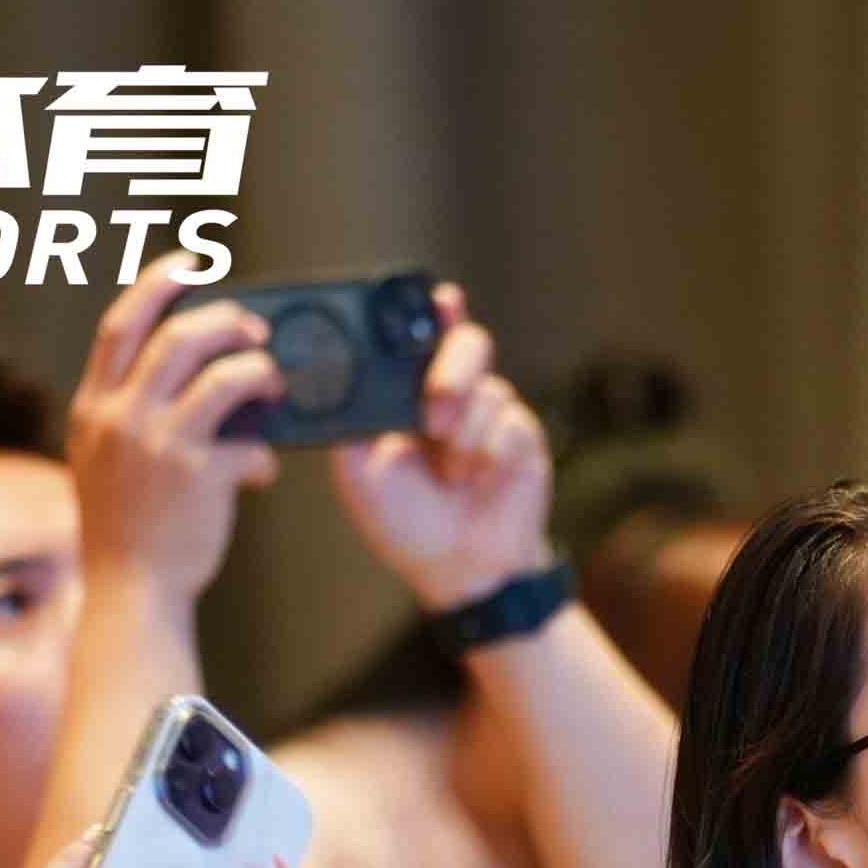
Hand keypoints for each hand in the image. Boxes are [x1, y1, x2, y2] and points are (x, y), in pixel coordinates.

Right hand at [68, 252, 286, 609]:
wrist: (130, 592)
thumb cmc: (126, 531)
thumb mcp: (103, 461)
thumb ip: (126, 415)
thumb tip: (186, 377)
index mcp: (92, 408)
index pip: (120, 325)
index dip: (157, 284)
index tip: (190, 264)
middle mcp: (118, 418)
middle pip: (177, 336)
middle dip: (225, 321)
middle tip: (255, 331)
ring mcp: (157, 445)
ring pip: (218, 374)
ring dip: (256, 369)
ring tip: (273, 381)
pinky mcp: (197, 476)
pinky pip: (248, 440)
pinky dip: (264, 450)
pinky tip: (262, 469)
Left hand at [329, 288, 554, 612]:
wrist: (457, 566)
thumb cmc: (405, 517)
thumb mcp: (357, 468)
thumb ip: (353, 417)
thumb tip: (344, 376)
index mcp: (411, 387)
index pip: (424, 333)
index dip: (433, 311)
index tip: (439, 301)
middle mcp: (455, 390)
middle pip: (468, 342)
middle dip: (451, 375)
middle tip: (432, 419)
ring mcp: (492, 410)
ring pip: (489, 389)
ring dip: (464, 439)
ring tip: (452, 476)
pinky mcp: (523, 433)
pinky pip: (511, 424)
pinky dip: (489, 457)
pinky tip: (478, 483)